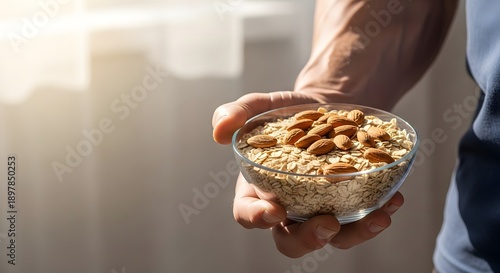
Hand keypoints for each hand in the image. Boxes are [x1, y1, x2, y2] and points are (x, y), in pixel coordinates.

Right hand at [212, 91, 403, 257]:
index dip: (257, 218)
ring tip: (378, 216)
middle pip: (290, 239)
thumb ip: (237, 113)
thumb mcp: (262, 105)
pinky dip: (377, 213)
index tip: (274, 211)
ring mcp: (320, 210)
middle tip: (327, 225)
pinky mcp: (347, 205)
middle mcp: (288, 207)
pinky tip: (393, 199)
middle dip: (307, 239)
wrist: (327, 108)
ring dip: (355, 233)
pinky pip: (360, 219)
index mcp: (258, 189)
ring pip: (332, 237)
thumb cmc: (289, 111)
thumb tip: (219, 131)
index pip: (248, 213)